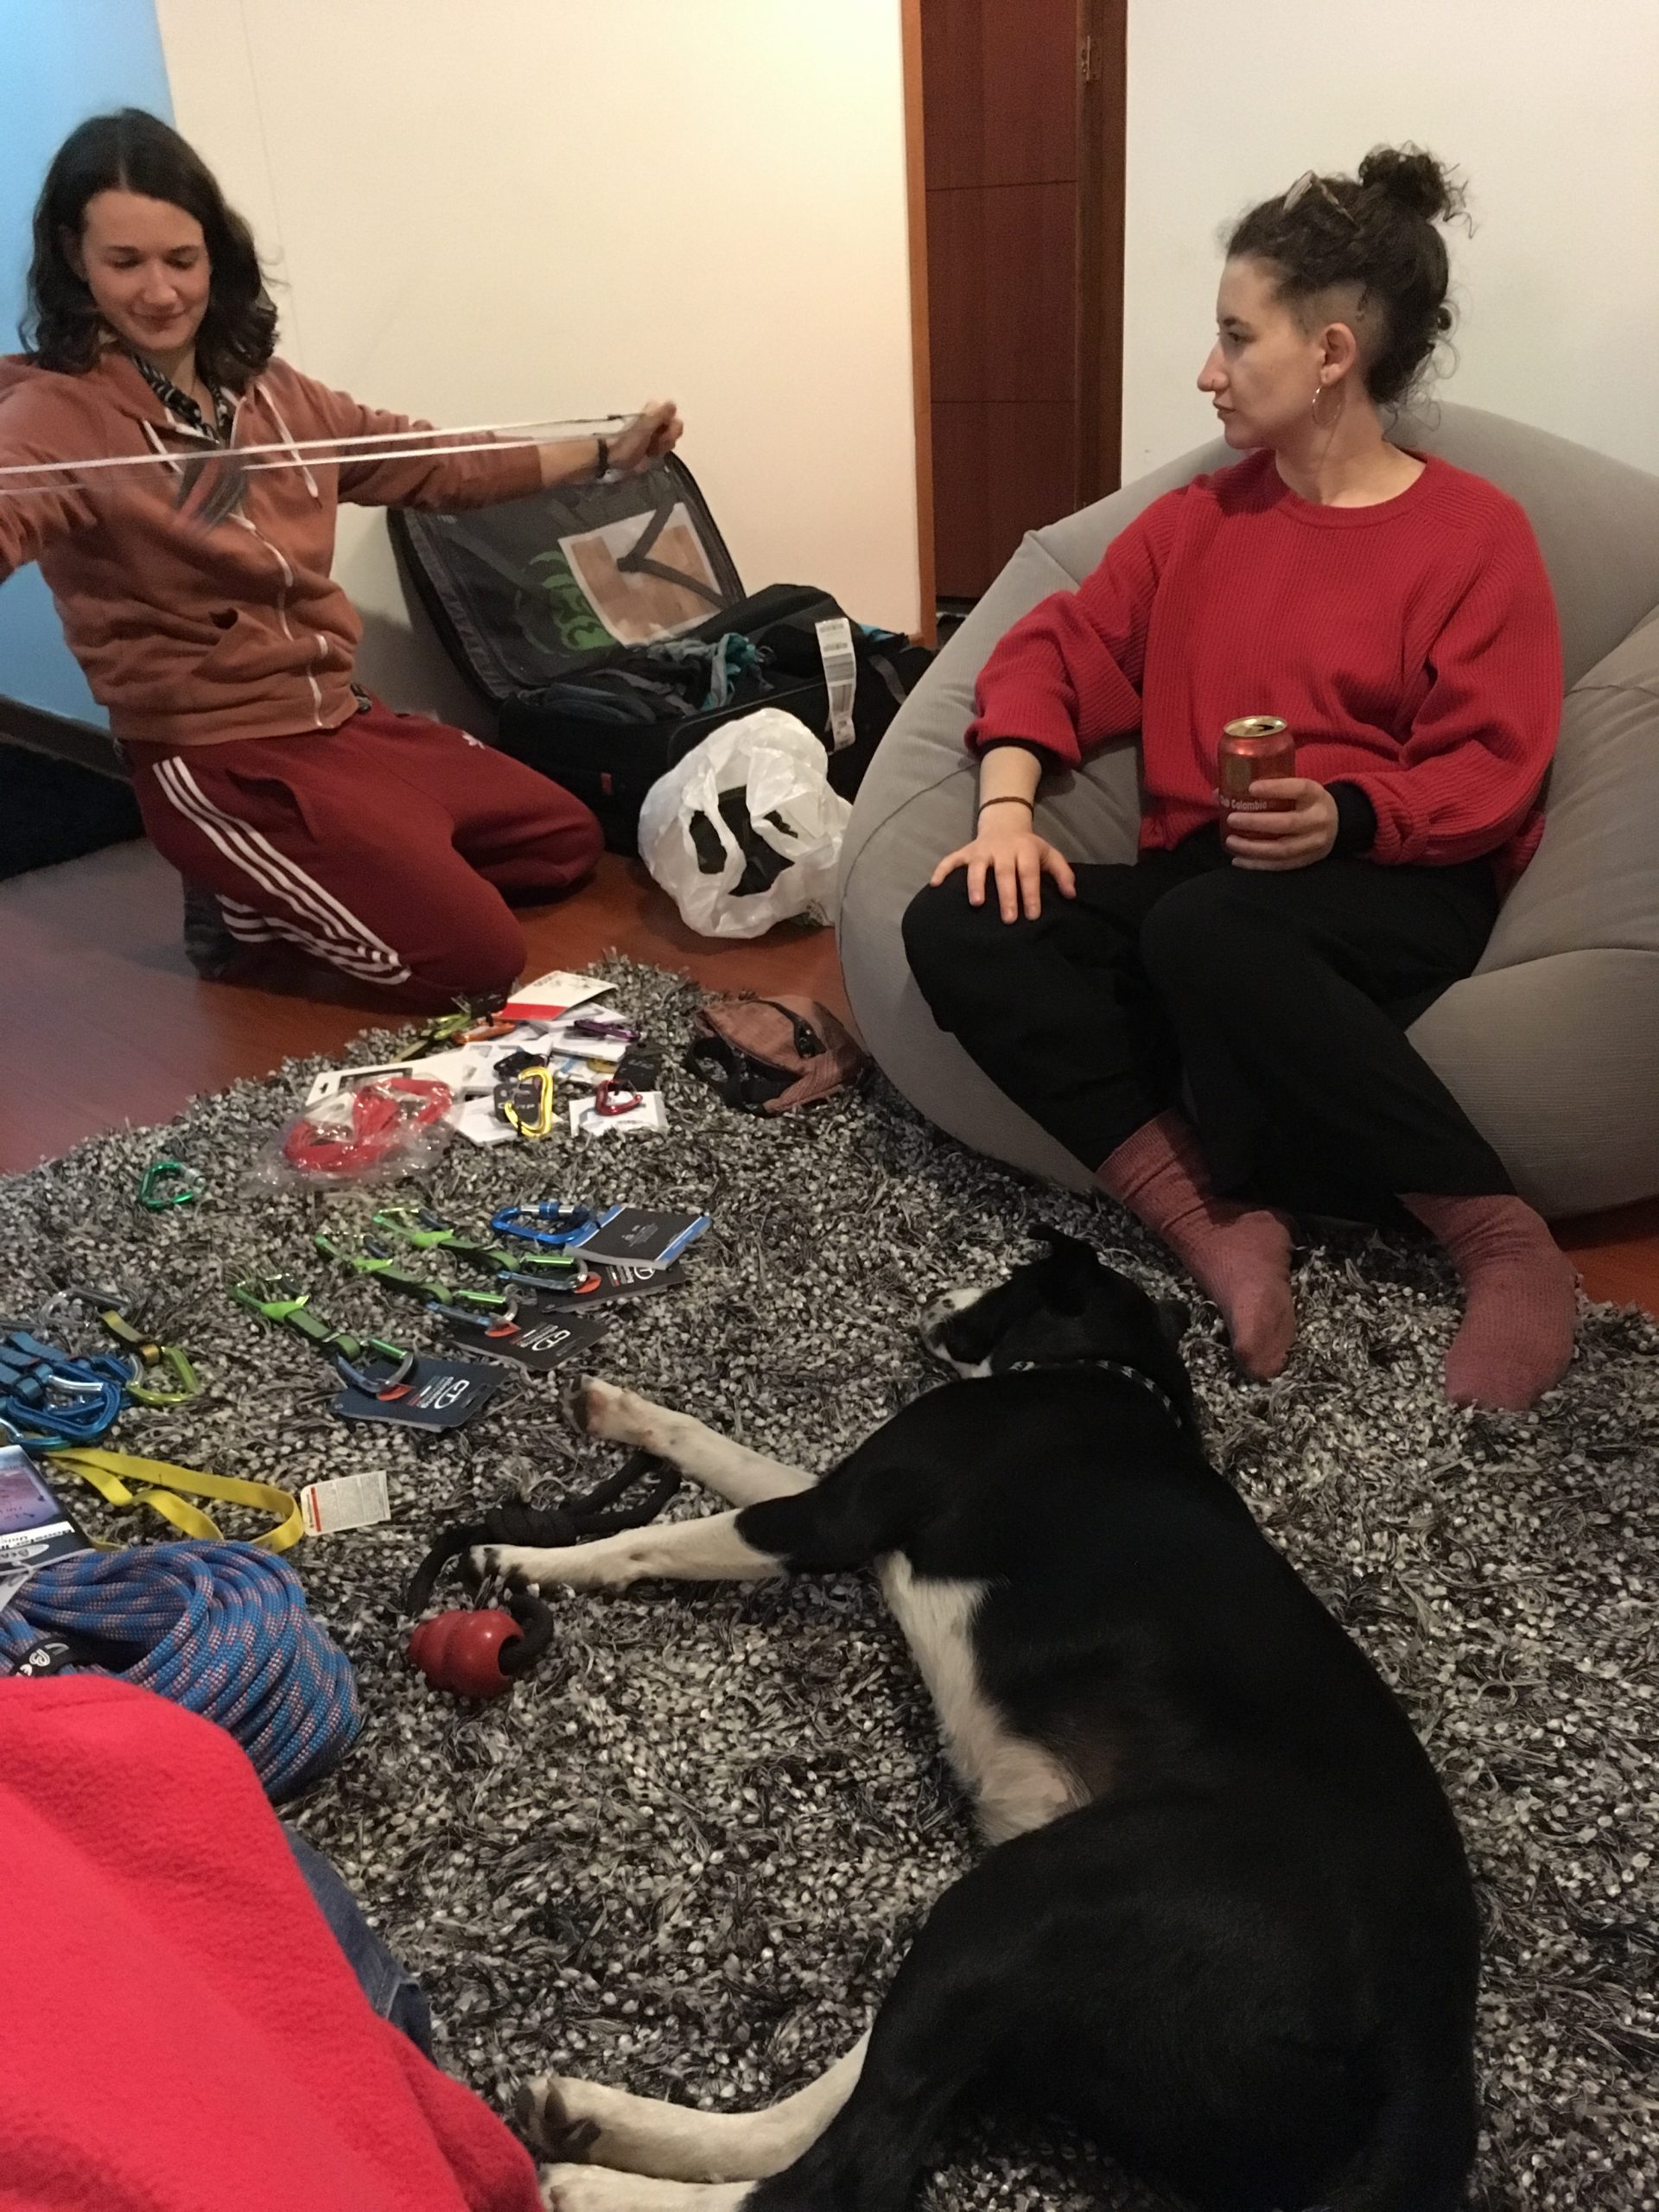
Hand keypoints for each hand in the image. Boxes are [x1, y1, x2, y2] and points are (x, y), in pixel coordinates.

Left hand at [608, 399, 682, 473]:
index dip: (672, 427)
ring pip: (671, 439)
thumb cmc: (629, 440)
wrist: (614, 455)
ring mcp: (655, 432)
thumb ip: (660, 415)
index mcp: (655, 411)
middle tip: (654, 443)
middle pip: (675, 428)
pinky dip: (658, 452)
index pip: (675, 416)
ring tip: (649, 449)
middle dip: (667, 439)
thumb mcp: (645, 426)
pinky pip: (664, 448)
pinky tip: (648, 454)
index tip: (663, 432)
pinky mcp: (652, 444)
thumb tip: (672, 403)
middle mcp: (656, 419)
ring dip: (662, 446)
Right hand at [931, 814, 1076, 920]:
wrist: (1004, 822)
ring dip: (976, 884)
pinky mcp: (965, 852)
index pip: (1029, 873)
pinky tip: (934, 884)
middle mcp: (1002, 849)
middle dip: (1007, 895)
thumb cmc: (1028, 847)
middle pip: (1004, 872)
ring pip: (977, 866)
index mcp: (1024, 850)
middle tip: (1009, 918)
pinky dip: (942, 870)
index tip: (1033, 915)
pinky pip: (951, 860)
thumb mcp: (1049, 854)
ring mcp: (981, 850)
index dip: (1031, 894)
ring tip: (976, 903)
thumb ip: (1062, 873)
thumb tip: (1071, 895)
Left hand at [1224, 778, 1337, 869]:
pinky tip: (1238, 860)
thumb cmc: (1305, 803)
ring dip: (1253, 848)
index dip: (1276, 788)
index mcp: (1315, 795)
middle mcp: (1318, 819)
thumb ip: (1266, 789)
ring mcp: (1314, 843)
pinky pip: (1280, 865)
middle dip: (1256, 822)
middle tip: (1232, 819)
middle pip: (1287, 823)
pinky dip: (1257, 865)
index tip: (1252, 787)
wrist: (1337, 824)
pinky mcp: (1307, 861)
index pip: (1299, 789)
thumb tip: (1219, 793)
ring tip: (1230, 841)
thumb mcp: (1296, 790)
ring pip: (1282, 849)